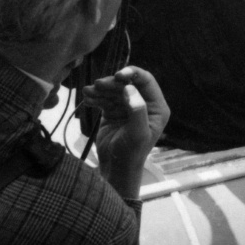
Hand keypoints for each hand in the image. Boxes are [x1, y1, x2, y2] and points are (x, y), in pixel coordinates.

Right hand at [82, 66, 169, 196]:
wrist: (115, 170)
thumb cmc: (132, 154)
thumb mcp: (138, 133)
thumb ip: (137, 110)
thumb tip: (129, 87)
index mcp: (157, 107)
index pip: (146, 81)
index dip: (133, 73)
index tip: (118, 75)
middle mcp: (144, 103)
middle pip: (127, 84)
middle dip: (112, 83)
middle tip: (97, 85)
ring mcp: (127, 107)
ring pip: (114, 90)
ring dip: (100, 90)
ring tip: (87, 92)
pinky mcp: (113, 112)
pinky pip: (104, 99)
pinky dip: (95, 98)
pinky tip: (87, 100)